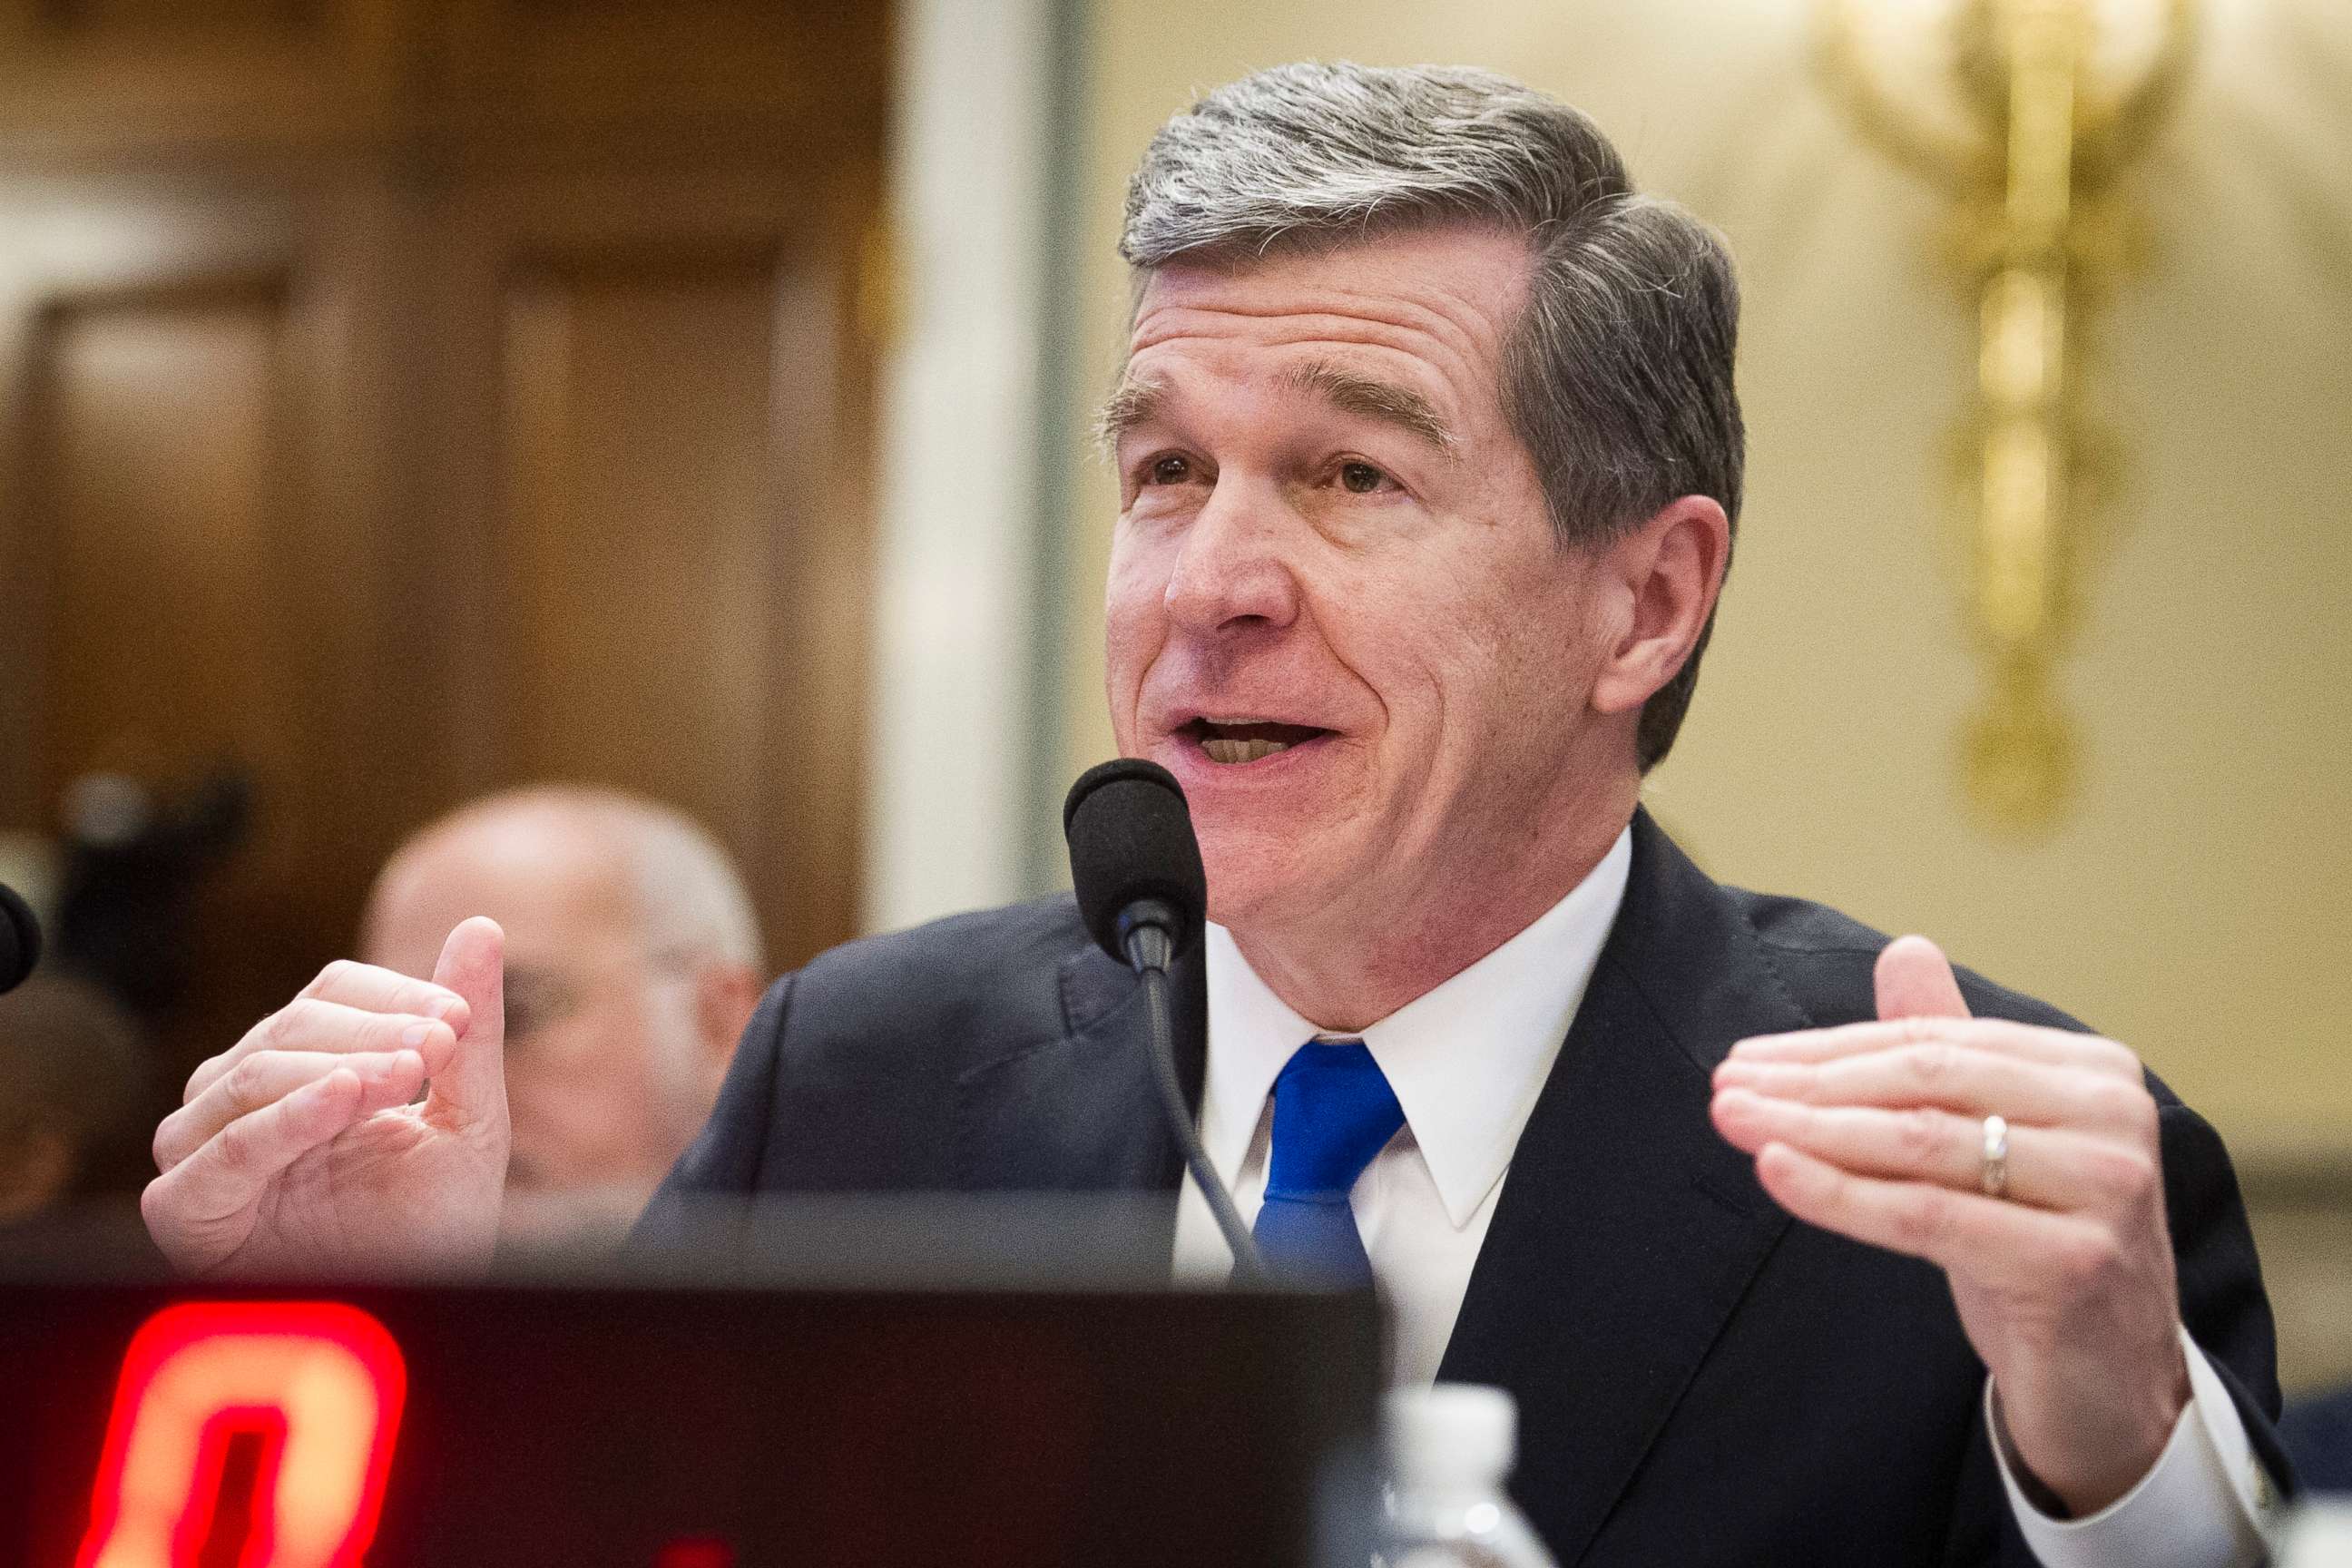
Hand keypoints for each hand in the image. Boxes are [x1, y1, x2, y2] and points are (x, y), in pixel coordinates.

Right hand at [142, 918, 509, 1276]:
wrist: (423, 1302)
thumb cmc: (435, 1218)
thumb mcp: (469, 1112)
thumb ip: (473, 1027)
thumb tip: (482, 925)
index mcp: (302, 1065)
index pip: (329, 993)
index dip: (394, 996)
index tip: (458, 1020)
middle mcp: (241, 1098)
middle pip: (292, 1027)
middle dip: (376, 1032)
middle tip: (442, 1045)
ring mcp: (204, 1148)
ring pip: (254, 1074)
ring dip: (341, 1066)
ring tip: (408, 1072)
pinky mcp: (186, 1206)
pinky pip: (230, 1148)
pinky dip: (289, 1117)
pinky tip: (347, 1097)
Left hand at [1709, 936, 2188, 1516]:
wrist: (2110, 1384)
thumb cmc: (2038, 1252)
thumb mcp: (1993, 1143)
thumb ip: (1955, 1050)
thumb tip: (1905, 950)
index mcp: (2092, 1070)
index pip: (1934, 1043)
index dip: (1832, 1049)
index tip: (1747, 1058)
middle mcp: (2112, 1116)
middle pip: (1924, 1082)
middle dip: (1811, 1082)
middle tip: (1725, 1085)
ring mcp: (2105, 1187)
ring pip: (1920, 1144)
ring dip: (1810, 1129)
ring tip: (1734, 1119)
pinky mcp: (2075, 1261)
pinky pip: (1927, 1215)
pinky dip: (1840, 1192)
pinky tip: (1775, 1169)